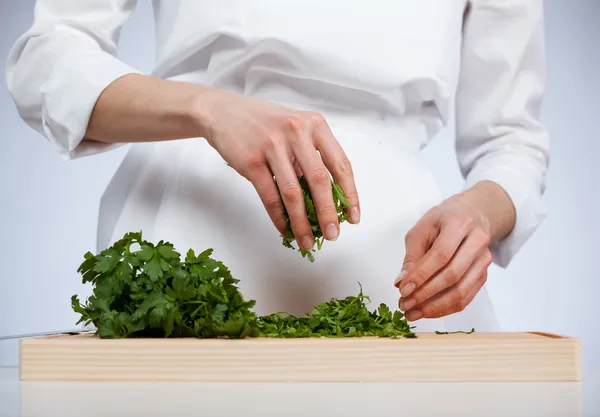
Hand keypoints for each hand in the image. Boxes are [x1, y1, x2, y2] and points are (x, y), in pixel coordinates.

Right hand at [194, 90, 359, 249]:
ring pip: (293, 193)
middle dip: (328, 213)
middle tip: (333, 235)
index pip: (340, 164)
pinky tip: (285, 230)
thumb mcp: (295, 128)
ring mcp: (273, 146)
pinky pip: (270, 197)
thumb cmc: (264, 123)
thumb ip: (312, 156)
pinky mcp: (252, 161)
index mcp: (315, 125)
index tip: (353, 216)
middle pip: (320, 181)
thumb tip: (328, 200)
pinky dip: (279, 218)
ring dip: (302, 222)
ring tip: (308, 241)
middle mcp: (296, 132)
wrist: (224, 112)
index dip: (350, 194)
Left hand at [393, 190, 497, 320]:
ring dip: (434, 307)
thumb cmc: (442, 221)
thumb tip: (402, 283)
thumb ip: (412, 256)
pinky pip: (466, 298)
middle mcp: (477, 241)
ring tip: (412, 312)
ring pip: (461, 291)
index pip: (441, 254)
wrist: (470, 215)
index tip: (402, 289)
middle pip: (452, 275)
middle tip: (404, 304)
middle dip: (425, 293)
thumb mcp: (421, 230)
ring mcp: (484, 260)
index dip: (421, 274)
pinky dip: (445, 309)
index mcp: (460, 223)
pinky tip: (427, 311)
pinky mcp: (483, 275)